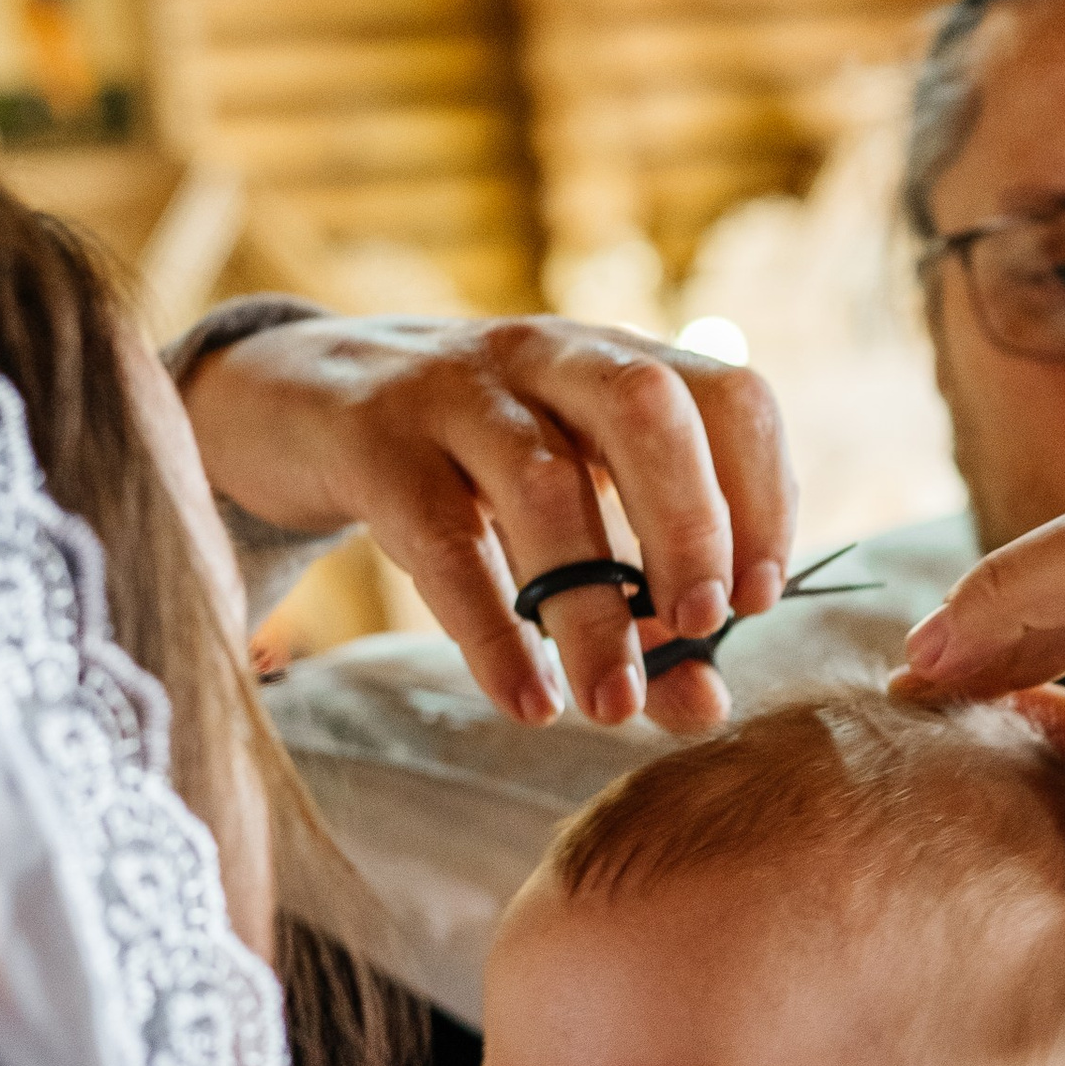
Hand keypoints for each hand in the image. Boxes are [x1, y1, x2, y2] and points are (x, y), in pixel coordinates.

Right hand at [179, 312, 796, 733]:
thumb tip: (707, 707)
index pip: (729, 396)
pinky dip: (492, 629)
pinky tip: (527, 702)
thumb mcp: (561, 518)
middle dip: (691, 523)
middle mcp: (547, 358)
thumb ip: (641, 610)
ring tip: (614, 706)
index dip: (763, 497)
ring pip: (543, 480)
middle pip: (646, 408)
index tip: (757, 601)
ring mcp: (455, 392)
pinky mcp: (373, 442)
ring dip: (594, 602)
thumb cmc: (466, 471)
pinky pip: (441, 537)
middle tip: (702, 626)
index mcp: (617, 365)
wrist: (301, 400)